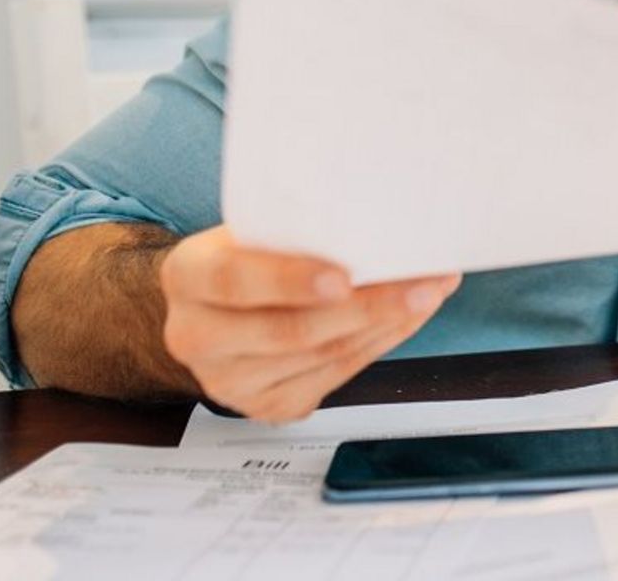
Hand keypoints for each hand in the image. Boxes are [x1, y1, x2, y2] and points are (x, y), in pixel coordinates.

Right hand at [159, 226, 459, 422]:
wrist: (215, 301)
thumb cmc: (247, 251)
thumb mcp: (250, 227)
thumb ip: (293, 226)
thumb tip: (376, 212)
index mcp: (187, 276)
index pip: (235, 280)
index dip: (290, 280)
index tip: (345, 276)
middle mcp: (196, 336)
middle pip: (291, 330)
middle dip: (367, 305)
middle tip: (422, 282)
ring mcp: (230, 381)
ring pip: (322, 356)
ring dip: (387, 323)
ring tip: (430, 292)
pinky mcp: (266, 405)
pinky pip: (335, 376)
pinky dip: (380, 343)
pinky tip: (408, 318)